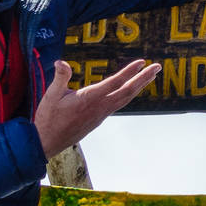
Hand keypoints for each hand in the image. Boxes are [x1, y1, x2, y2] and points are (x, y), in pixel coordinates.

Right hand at [33, 58, 160, 157]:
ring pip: (125, 99)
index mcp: (90, 99)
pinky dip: (128, 95)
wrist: (47, 143)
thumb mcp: (51, 95)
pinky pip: (118, 104)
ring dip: (139, 86)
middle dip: (144, 78)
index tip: (143, 62)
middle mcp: (100, 107)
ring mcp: (101, 115)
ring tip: (149, 76)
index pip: (115, 82)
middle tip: (158, 67)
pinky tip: (130, 91)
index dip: (130, 72)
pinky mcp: (98, 120)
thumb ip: (60, 78)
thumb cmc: (48, 118)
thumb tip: (61, 62)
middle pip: (127, 91)